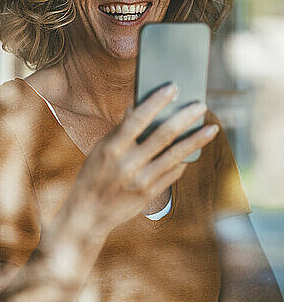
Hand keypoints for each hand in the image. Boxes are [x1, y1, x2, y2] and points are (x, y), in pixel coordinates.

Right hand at [69, 84, 218, 234]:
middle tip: (201, 105)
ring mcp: (141, 181)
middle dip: (185, 118)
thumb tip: (137, 106)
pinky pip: (173, 173)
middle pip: (163, 135)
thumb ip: (120, 129)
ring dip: (196, 140)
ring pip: (176, 155)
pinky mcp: (150, 194)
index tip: (172, 88)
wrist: (89, 214)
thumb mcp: (100, 149)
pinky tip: (196, 150)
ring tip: (212, 128)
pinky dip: (185, 160)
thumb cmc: (93, 175)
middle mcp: (128, 164)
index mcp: (113, 148)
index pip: (138, 119)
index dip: (156, 102)